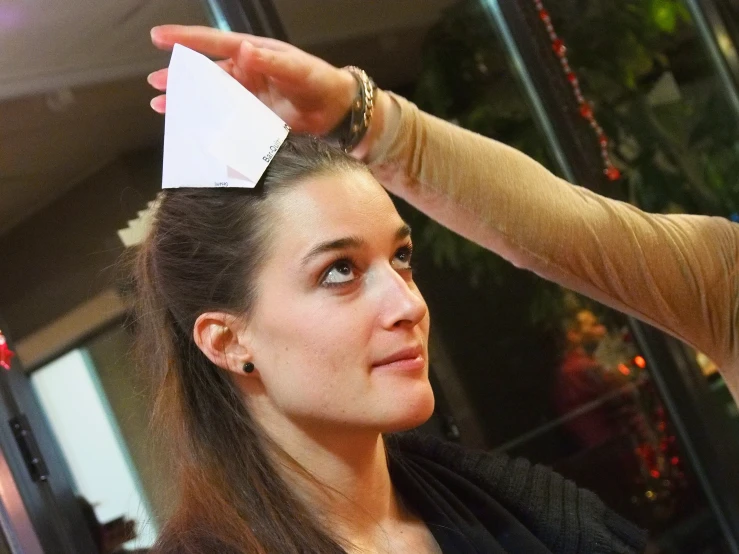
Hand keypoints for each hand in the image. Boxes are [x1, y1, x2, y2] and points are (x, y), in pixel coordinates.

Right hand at [148, 25, 356, 134]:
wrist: (338, 112)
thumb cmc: (320, 83)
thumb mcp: (297, 69)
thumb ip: (270, 61)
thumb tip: (243, 49)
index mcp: (253, 54)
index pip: (213, 43)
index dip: (185, 39)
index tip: (159, 37)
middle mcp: (245, 73)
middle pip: (205, 74)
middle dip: (179, 78)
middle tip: (155, 84)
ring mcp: (247, 97)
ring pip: (210, 98)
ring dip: (187, 102)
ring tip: (162, 106)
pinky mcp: (253, 119)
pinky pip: (224, 120)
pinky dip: (206, 123)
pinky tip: (191, 127)